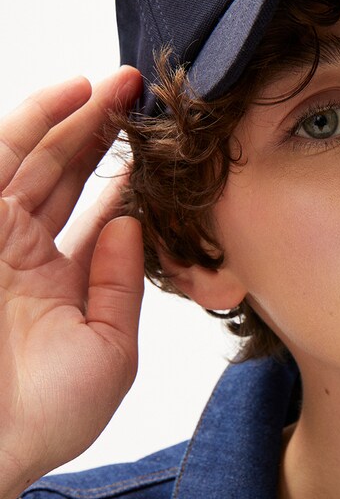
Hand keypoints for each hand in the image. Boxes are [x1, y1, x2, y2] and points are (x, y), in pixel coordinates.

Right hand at [0, 67, 144, 498]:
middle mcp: (22, 253)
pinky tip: (72, 92)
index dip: (125, 177)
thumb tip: (132, 222)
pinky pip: (2, 159)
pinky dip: (34, 120)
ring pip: (36, 158)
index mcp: (59, 284)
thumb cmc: (44, 415)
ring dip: (75, 117)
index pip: (94, 214)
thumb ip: (120, 285)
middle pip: (66, 175)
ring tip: (118, 83)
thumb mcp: (109, 350)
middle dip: (104, 132)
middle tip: (144, 94)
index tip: (163, 147)